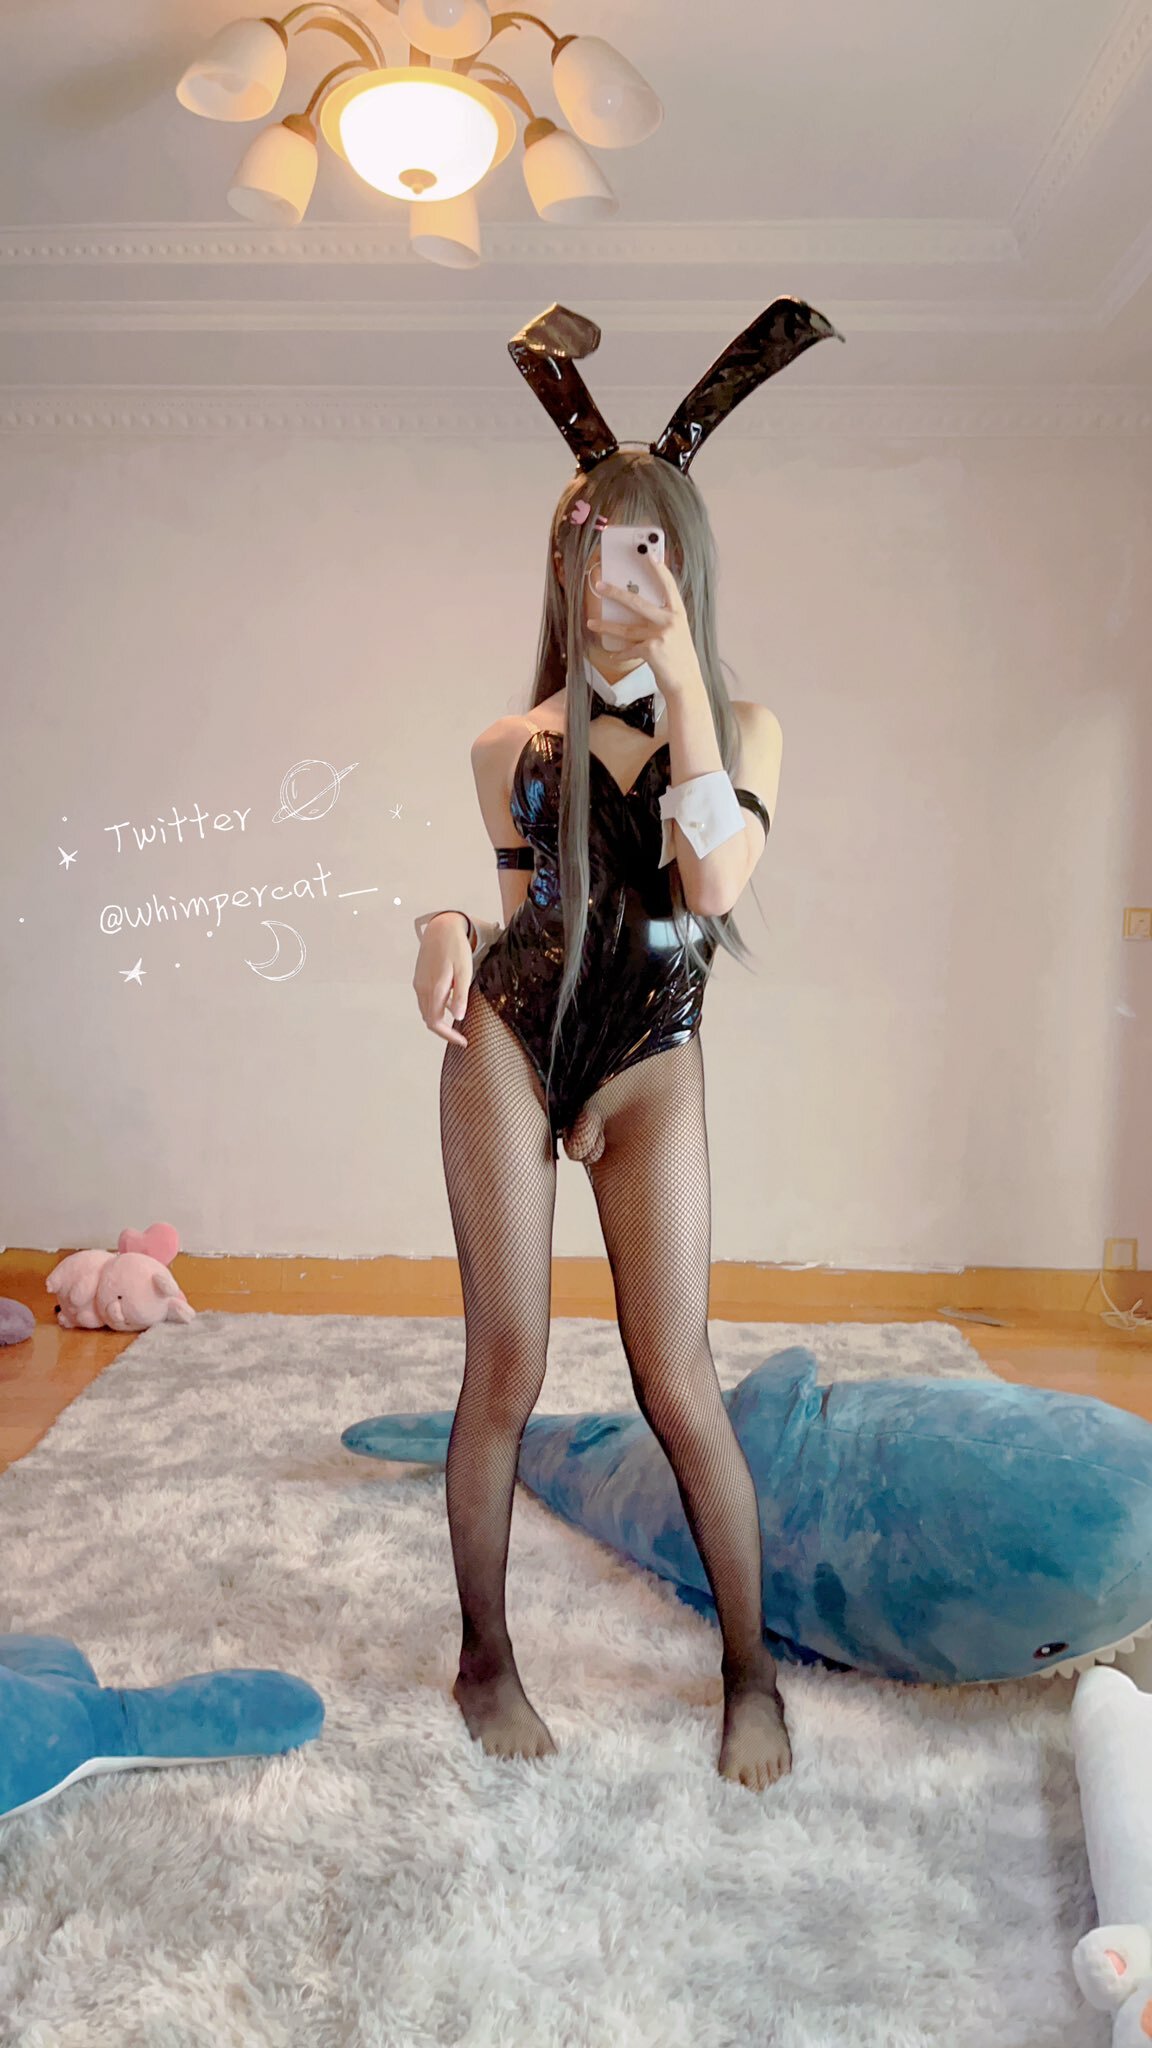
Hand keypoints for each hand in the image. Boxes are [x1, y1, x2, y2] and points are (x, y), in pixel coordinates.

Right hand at [412, 913, 471, 1046]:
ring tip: (456, 1025)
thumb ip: (460, 995)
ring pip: (426, 1011)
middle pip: (429, 1020)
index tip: (462, 1042)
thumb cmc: (456, 948)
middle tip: (461, 1037)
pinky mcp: (419, 978)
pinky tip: (449, 1005)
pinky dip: (435, 1009)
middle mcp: (423, 989)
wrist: (440, 927)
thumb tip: (458, 1018)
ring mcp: (419, 984)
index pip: (436, 1023)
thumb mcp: (464, 971)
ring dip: (438, 1021)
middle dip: (444, 1032)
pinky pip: (425, 1000)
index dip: (448, 1036)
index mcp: (434, 989)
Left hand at [588, 556, 702, 697]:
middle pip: (637, 602)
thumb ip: (662, 621)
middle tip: (599, 585)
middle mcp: (670, 621)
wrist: (686, 685)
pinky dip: (619, 654)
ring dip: (606, 626)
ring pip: (626, 628)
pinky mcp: (651, 650)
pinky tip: (612, 656)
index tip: (649, 555)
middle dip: (615, 593)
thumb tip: (636, 610)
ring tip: (591, 623)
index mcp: (678, 614)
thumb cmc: (680, 659)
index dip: (659, 570)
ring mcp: (660, 635)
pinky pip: (628, 649)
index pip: (668, 586)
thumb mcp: (677, 634)